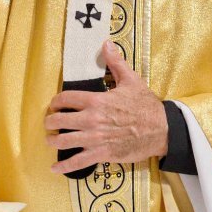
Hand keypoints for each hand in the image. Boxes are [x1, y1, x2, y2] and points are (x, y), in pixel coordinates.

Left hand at [45, 40, 168, 174]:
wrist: (161, 129)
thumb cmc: (146, 105)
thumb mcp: (131, 80)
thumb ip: (116, 62)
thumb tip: (106, 44)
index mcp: (96, 100)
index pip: (65, 99)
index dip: (55, 103)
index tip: (54, 106)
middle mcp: (91, 119)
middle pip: (58, 121)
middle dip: (50, 122)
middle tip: (50, 124)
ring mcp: (95, 138)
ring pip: (63, 141)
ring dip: (52, 141)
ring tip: (50, 140)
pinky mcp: (101, 153)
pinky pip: (77, 162)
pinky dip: (64, 166)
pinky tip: (55, 168)